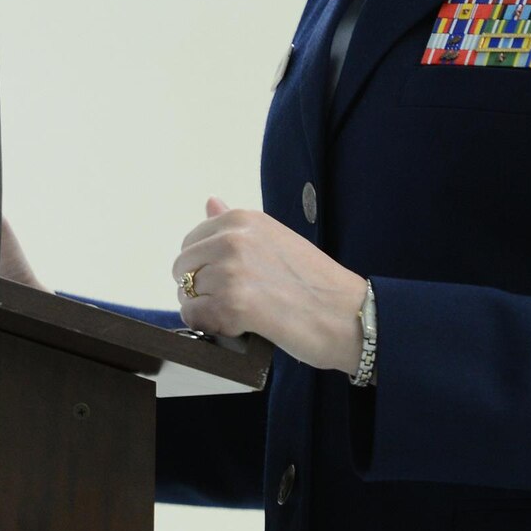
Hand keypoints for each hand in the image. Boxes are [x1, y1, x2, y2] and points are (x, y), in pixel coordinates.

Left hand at [171, 197, 366, 374]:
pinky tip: (238, 327)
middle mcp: (234, 239)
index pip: (192, 241)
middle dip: (200, 288)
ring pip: (186, 294)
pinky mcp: (233, 304)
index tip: (228, 281)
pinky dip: (209, 327)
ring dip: (207, 310)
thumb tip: (210, 202)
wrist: (348, 314)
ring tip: (240, 315)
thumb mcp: (276, 239)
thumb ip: (238, 226)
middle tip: (233, 303)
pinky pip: (194, 317)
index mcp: (243, 220)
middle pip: (183, 267)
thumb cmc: (315, 283)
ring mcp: (231, 271)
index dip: (204, 267)